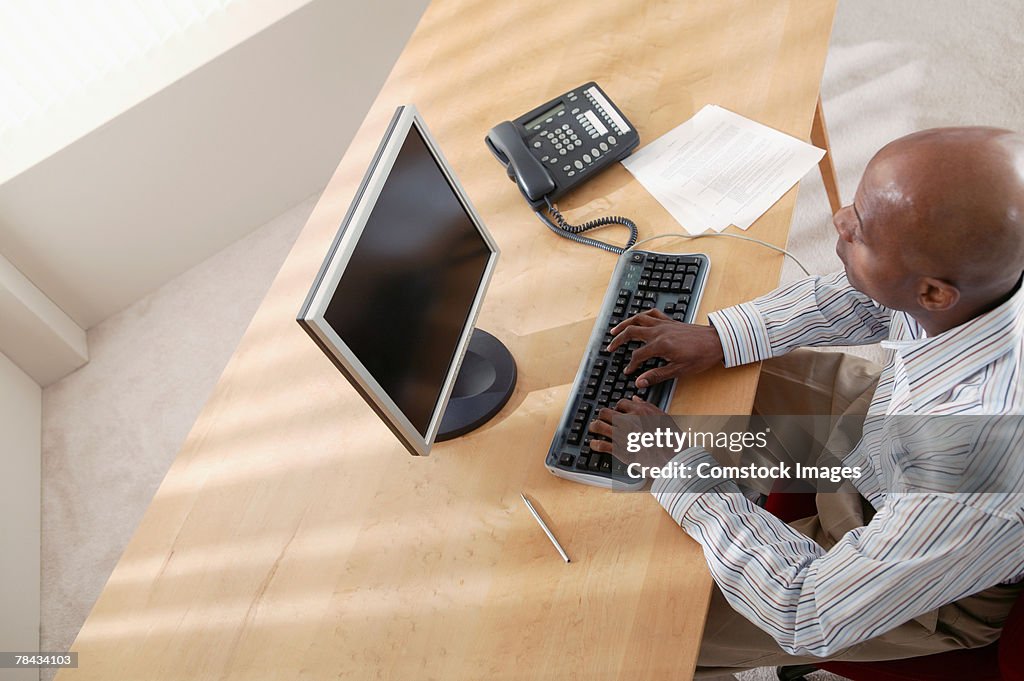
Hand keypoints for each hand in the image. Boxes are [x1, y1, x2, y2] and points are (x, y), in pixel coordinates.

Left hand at [588, 396, 666, 453]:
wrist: (673, 459)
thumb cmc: (672, 439)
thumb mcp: (663, 417)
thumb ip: (647, 406)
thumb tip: (635, 398)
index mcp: (640, 411)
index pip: (620, 403)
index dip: (617, 408)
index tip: (617, 413)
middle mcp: (628, 420)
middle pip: (605, 412)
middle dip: (602, 415)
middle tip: (603, 420)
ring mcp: (622, 435)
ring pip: (598, 426)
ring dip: (594, 427)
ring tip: (593, 429)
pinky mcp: (619, 450)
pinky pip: (600, 445)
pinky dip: (595, 444)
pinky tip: (594, 444)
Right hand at [606, 310, 724, 386]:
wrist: (717, 341)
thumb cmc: (701, 356)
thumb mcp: (679, 370)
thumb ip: (657, 375)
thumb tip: (640, 382)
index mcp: (660, 345)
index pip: (637, 355)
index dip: (631, 365)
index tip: (628, 371)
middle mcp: (659, 331)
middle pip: (631, 332)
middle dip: (618, 340)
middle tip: (610, 348)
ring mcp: (664, 324)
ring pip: (638, 319)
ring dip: (624, 324)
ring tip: (615, 330)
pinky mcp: (670, 321)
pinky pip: (651, 314)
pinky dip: (642, 315)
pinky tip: (637, 319)